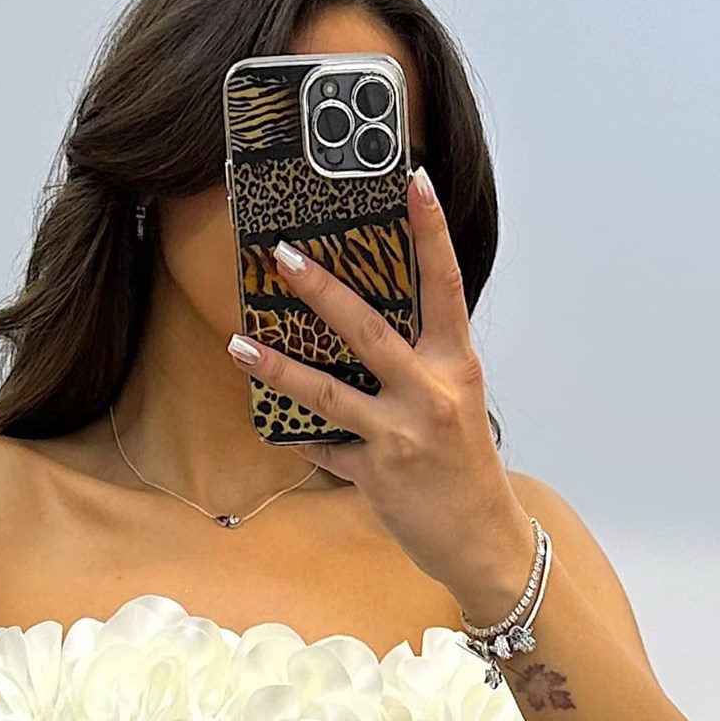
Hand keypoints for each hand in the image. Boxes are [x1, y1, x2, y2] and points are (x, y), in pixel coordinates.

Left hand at [226, 168, 535, 621]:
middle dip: (322, 291)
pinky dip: (299, 436)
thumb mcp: (457, 402)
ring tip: (238, 342)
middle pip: (370, 331)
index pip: (445, 285)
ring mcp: (401, 435)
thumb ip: (421, 362)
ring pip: (329, 392)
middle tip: (282, 255)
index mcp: (457, 365)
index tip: (413, 182)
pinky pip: (325, 447)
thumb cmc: (465, 465)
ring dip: (279, 367)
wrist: (481, 539)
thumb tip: (364, 321)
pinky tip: (271, 425)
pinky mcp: (376, 474)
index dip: (431, 232)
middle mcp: (431, 394)